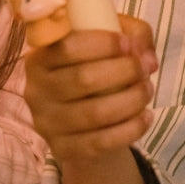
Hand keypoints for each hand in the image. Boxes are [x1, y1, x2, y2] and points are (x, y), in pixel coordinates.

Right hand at [23, 16, 156, 162]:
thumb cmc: (97, 69)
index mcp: (40, 59)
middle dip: (124, 71)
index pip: (67, 47)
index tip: (128, 44)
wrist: (85, 122)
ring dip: (132, 100)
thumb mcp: (111, 42)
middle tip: (145, 69)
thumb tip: (146, 57)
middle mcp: (36, 91)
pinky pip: (101, 142)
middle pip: (83, 79)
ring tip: (148, 90)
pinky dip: (131, 129)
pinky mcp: (63, 149)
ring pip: (95, 113)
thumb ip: (133, 34)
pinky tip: (146, 116)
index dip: (103, 44)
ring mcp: (47, 124)